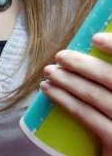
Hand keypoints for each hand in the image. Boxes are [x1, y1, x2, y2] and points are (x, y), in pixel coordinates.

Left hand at [41, 32, 111, 155]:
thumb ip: (107, 77)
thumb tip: (92, 43)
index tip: (95, 38)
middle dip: (83, 65)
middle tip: (60, 56)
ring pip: (96, 97)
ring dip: (68, 81)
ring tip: (50, 72)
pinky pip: (87, 117)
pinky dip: (65, 101)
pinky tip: (50, 91)